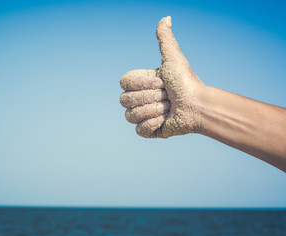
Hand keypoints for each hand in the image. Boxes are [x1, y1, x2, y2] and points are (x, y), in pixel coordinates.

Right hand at [120, 16, 204, 137]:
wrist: (199, 105)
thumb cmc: (187, 82)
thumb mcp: (173, 58)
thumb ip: (165, 39)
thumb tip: (166, 18)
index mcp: (141, 83)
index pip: (123, 83)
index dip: (141, 84)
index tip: (161, 82)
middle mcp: (138, 98)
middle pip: (125, 100)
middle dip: (150, 98)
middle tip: (168, 96)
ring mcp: (142, 115)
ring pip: (130, 116)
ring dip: (153, 111)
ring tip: (169, 108)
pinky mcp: (148, 130)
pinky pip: (139, 130)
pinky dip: (154, 124)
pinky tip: (166, 120)